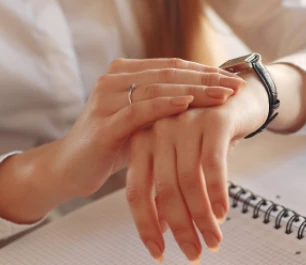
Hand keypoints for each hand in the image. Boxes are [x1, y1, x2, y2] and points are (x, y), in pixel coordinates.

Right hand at [0, 58, 245, 223]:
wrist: (70, 169)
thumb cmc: (112, 146)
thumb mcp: (144, 122)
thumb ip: (167, 106)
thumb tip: (211, 100)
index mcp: (124, 73)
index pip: (172, 67)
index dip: (204, 71)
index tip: (233, 79)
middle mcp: (113, 80)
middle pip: (169, 74)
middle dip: (206, 79)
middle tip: (236, 85)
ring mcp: (106, 99)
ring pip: (158, 88)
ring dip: (194, 91)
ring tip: (222, 95)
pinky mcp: (104, 123)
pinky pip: (139, 110)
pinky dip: (165, 105)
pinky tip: (188, 104)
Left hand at [125, 71, 268, 262]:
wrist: (241, 96)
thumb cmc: (208, 132)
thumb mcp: (183, 159)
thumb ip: (167, 187)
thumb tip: (161, 227)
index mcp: (142, 140)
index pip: (136, 191)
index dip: (146, 225)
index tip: (158, 252)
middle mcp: (158, 130)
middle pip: (162, 190)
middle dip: (179, 228)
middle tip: (193, 253)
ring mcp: (184, 123)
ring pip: (188, 181)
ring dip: (201, 217)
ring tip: (212, 240)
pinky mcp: (213, 120)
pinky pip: (213, 165)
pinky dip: (218, 194)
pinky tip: (223, 214)